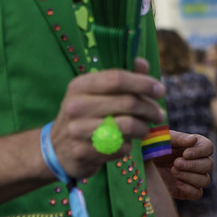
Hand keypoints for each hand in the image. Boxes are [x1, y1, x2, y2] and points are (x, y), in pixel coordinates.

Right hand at [49, 58, 165, 179]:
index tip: (160, 89)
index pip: (117, 78)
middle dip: (150, 108)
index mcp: (80, 85)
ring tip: (145, 128)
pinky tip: (125, 142)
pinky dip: (129, 144)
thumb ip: (121, 77)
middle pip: (127, 102)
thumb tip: (143, 64)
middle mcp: (76, 106)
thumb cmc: (85, 115)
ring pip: (127, 125)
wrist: (57, 149)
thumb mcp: (96, 93)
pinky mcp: (83, 153)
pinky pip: (120, 147)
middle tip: (159, 114)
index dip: (143, 82)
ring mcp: (77, 130)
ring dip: (143, 127)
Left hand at [153, 131, 213, 199]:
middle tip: (175, 163)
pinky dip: (189, 188)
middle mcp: (196, 162)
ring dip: (190, 176)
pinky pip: (197, 194)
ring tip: (173, 171)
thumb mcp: (162, 139)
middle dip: (192, 165)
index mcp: (193, 146)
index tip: (185, 153)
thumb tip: (193, 140)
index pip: (209, 147)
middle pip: (209, 165)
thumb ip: (178, 138)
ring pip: (205, 180)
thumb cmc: (150, 148)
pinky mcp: (186, 191)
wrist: (139, 165)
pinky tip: (176, 182)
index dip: (200, 151)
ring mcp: (192, 177)